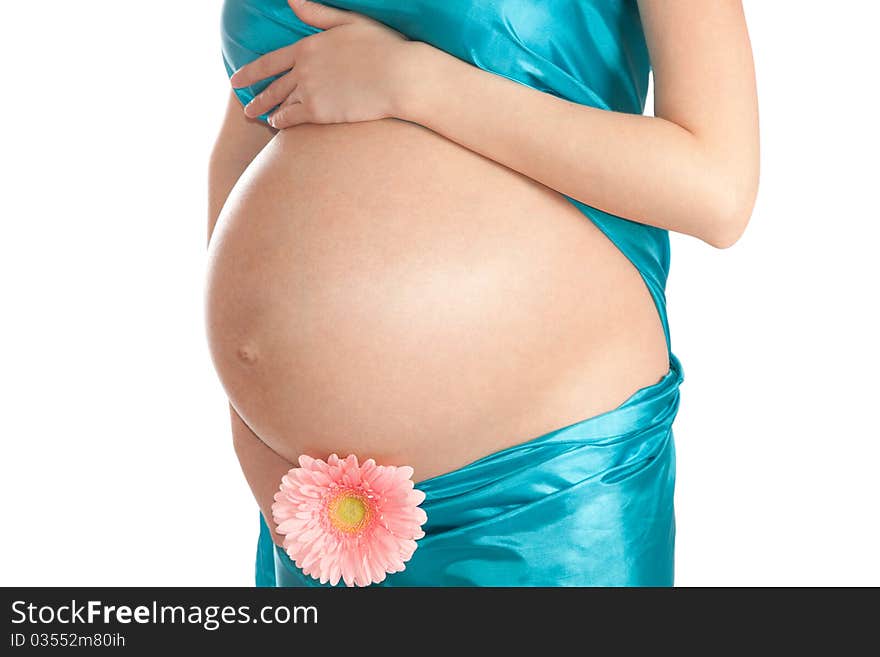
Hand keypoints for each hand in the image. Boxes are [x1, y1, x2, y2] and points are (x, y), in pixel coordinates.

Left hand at [229, 0, 414, 128]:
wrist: (399, 76)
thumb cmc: (383, 47)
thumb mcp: (349, 22)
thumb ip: (318, 13)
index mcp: (307, 47)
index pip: (270, 62)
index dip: (250, 72)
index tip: (237, 80)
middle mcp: (303, 69)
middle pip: (272, 87)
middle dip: (256, 97)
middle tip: (246, 108)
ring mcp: (309, 92)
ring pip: (281, 105)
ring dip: (269, 112)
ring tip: (262, 118)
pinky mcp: (319, 112)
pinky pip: (292, 119)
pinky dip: (282, 122)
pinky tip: (278, 125)